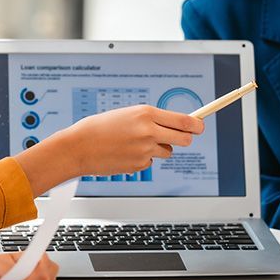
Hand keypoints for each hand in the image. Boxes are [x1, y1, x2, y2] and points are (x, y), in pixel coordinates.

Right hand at [14, 105, 203, 194]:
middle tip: (179, 137)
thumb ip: (152, 119)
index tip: (201, 126)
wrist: (78, 147)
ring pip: (166, 152)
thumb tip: (176, 125)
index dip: (197, 124)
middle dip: (184, 139)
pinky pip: (150, 162)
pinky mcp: (139, 165)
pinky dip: (142, 158)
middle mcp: (148, 131)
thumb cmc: (100, 127)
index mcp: (146, 113)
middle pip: (184, 139)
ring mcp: (144, 150)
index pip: (184, 120)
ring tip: (136, 143)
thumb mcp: (127, 114)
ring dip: (159, 148)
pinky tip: (125, 153)